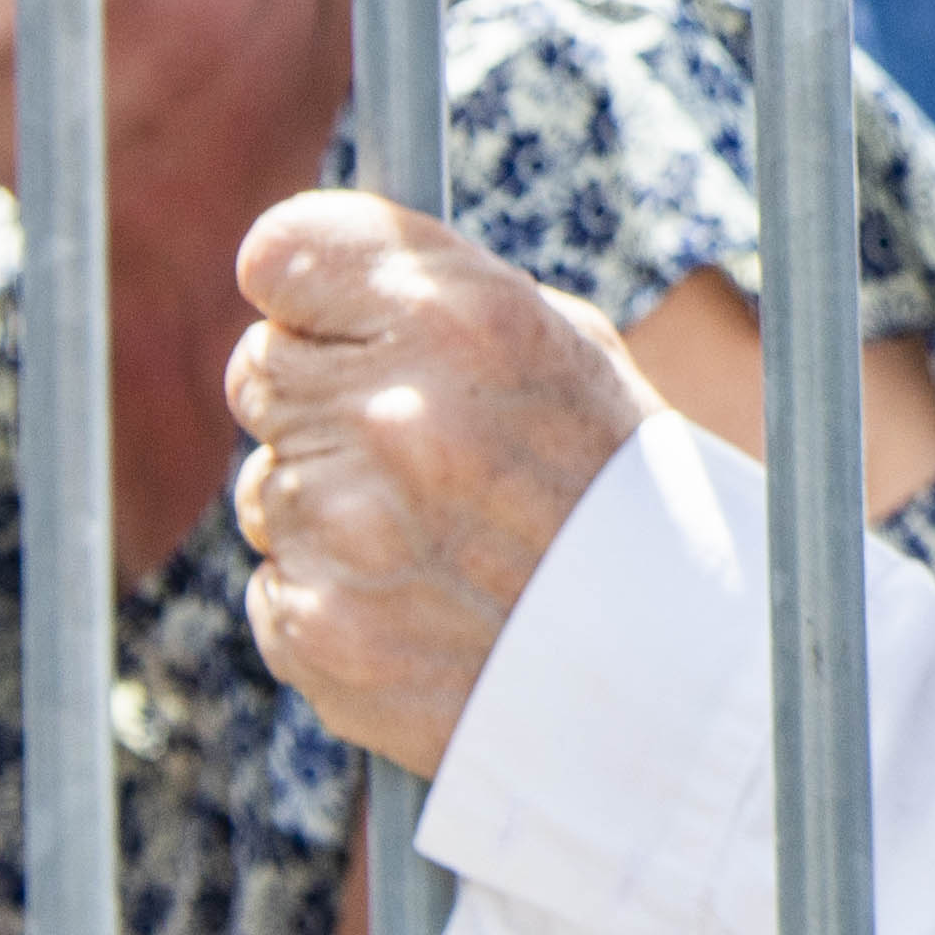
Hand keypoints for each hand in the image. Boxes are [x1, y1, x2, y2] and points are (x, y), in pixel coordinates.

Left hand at [226, 198, 669, 778]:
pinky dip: (335, 597)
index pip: (280, 255)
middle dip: (323, 399)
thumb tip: (305, 281)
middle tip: (421, 449)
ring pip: (268, 485)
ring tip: (445, 543)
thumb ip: (434, 299)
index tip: (330, 316)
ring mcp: (342, 529)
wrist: (672, 679)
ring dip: (332, 507)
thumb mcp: (568, 351)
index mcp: (461, 320)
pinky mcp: (315, 628)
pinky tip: (426, 608)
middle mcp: (390, 414)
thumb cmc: (623, 493)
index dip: (305, 289)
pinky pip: (278, 584)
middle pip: (262, 367)